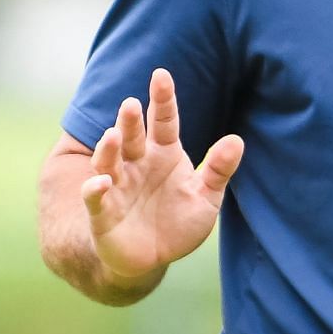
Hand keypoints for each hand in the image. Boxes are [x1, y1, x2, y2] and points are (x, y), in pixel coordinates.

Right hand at [82, 67, 242, 282]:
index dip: (162, 99)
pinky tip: (102, 182)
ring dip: (109, 148)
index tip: (161, 75)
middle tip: (130, 103)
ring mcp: (117, 186)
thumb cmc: (178, 222)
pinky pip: (95, 197)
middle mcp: (137, 164)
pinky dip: (96, 189)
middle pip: (132, 136)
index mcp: (164, 155)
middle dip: (129, 120)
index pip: (163, 122)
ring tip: (113, 135)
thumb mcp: (205, 197)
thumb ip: (219, 170)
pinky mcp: (103, 212)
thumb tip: (237, 140)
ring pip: (108, 161)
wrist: (152, 258)